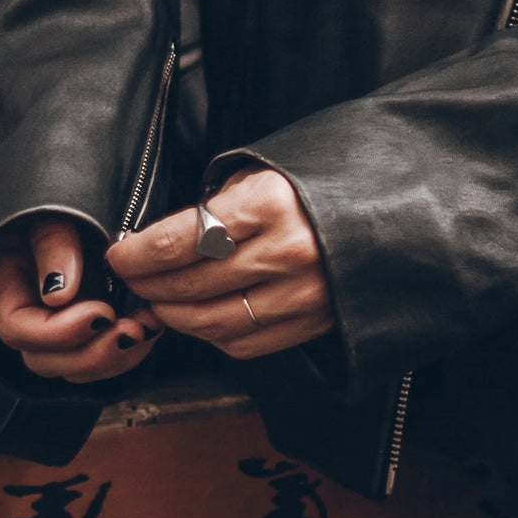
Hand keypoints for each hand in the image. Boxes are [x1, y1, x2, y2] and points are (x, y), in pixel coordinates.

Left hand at [0, 172, 330, 383]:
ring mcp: (303, 294)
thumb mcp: (266, 175)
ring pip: (212, 321)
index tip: (119, 255)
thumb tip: (158, 242)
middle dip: (147, 285)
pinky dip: (212, 335)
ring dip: (174, 316)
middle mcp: (287, 252)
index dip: (136, 254)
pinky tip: (201, 317)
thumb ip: (216, 208)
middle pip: (190, 284)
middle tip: (131, 280)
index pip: (179, 241)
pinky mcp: (314, 324)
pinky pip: (245, 342)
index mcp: (270, 203)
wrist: (397, 214)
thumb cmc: (322, 188)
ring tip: (159, 301)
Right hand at [0, 214, 151, 385]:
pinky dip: (126, 354)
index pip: (17, 330)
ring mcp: (54, 334)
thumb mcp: (49, 215)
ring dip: (114, 358)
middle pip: (44, 361)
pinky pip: (98, 362)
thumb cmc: (57, 207)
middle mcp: (25, 320)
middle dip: (92, 354)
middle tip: (132, 330)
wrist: (74, 206)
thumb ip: (51, 247)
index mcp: (5, 289)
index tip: (102, 313)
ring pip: (74, 369)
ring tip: (147, 328)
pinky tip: (150, 329)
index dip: (59, 332)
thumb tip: (59, 294)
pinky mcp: (84, 337)